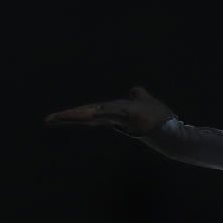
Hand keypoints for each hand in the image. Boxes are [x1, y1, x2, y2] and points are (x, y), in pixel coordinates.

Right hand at [45, 87, 176, 136]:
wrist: (174, 132)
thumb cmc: (160, 120)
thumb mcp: (146, 102)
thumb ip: (138, 96)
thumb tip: (133, 90)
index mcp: (115, 114)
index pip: (90, 113)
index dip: (73, 115)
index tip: (53, 119)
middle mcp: (116, 117)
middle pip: (88, 115)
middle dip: (68, 117)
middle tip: (48, 120)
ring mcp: (123, 117)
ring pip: (96, 115)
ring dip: (77, 116)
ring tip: (58, 118)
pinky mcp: (132, 116)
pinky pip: (112, 113)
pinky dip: (99, 114)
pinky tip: (88, 115)